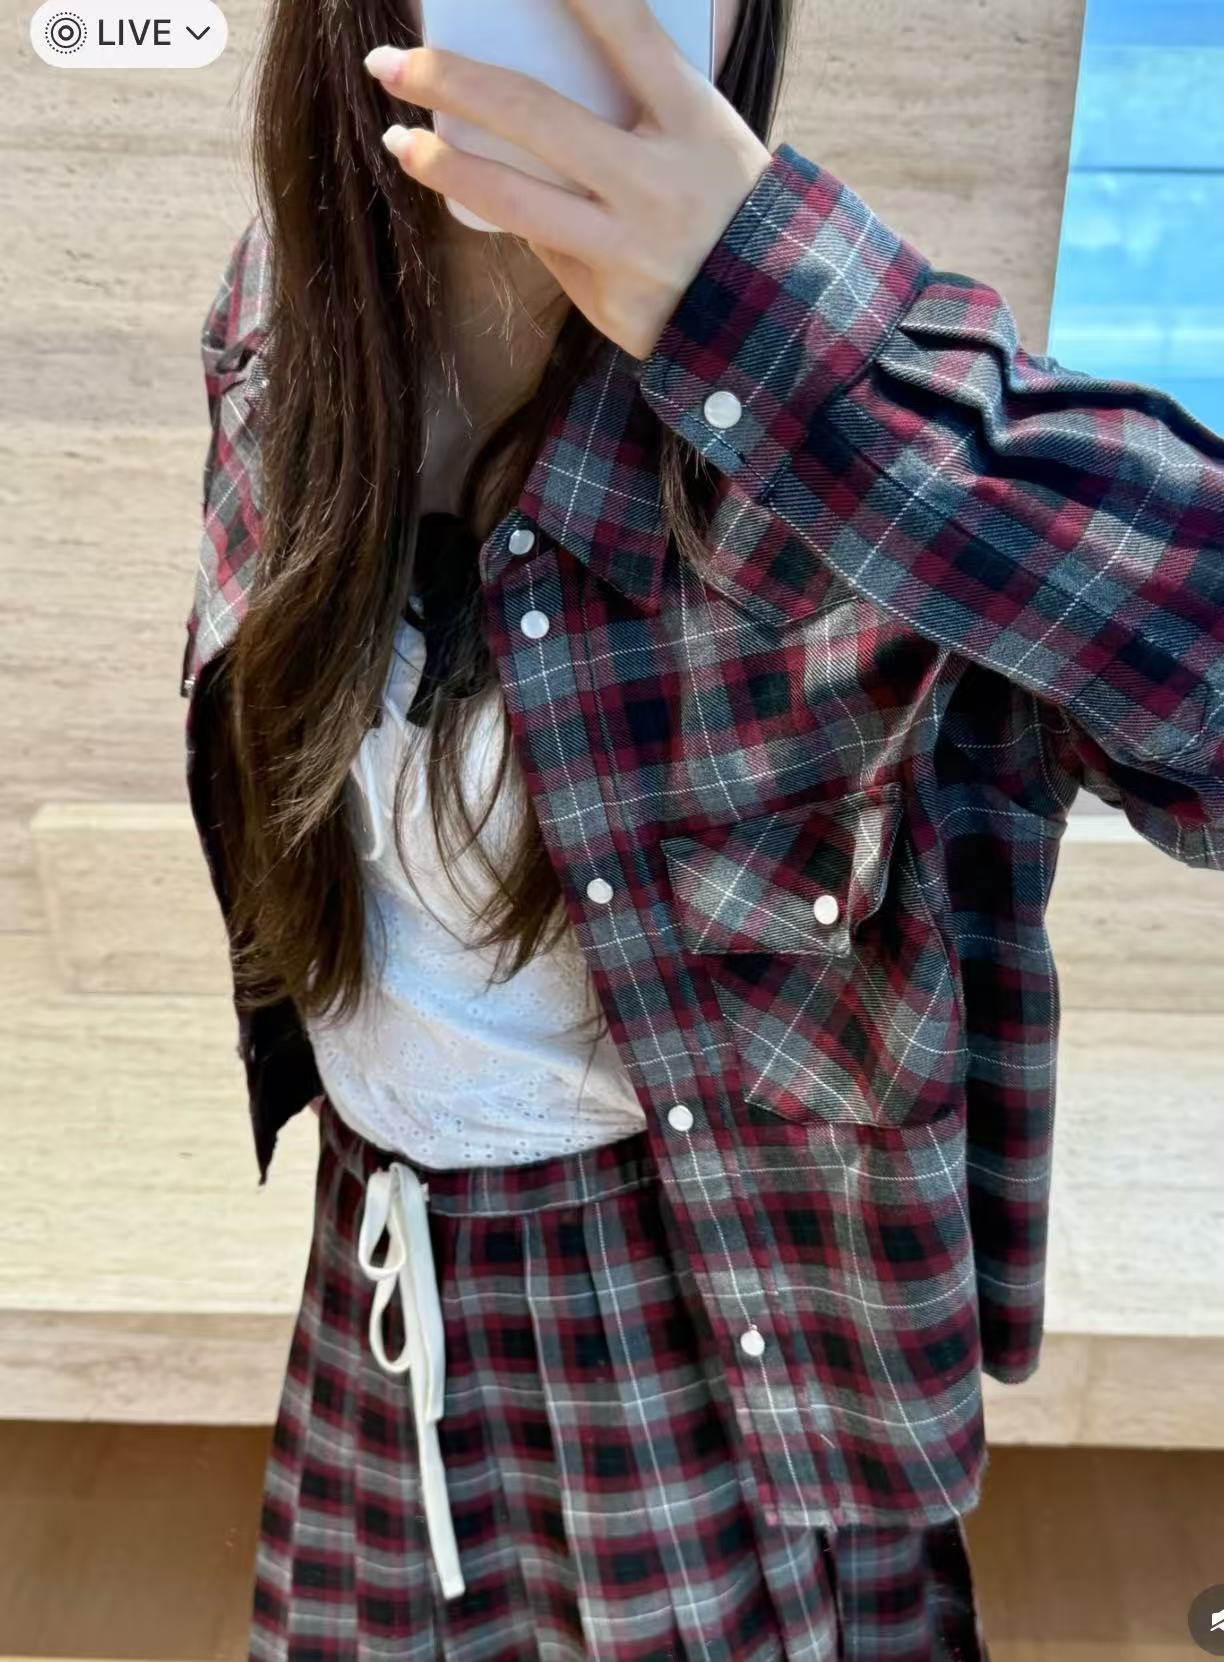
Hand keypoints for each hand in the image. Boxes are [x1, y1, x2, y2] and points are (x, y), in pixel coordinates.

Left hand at [364, 0, 772, 358]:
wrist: (771, 319)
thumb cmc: (730, 208)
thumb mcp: (709, 138)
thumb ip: (640, 105)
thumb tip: (534, 79)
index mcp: (696, 125)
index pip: (628, 33)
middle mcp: (658, 185)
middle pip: (536, 115)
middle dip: (451, 81)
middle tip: (391, 60)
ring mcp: (631, 250)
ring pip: (515, 199)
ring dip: (443, 165)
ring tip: (397, 141)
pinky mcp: (610, 302)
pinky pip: (544, 249)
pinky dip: (515, 220)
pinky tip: (489, 200)